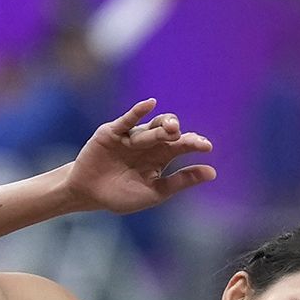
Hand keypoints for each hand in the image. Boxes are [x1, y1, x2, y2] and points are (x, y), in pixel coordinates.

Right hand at [62, 98, 216, 214]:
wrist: (87, 194)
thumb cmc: (121, 196)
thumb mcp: (155, 192)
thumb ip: (180, 181)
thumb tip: (213, 172)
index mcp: (161, 157)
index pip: (181, 146)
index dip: (194, 144)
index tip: (206, 146)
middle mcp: (149, 143)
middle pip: (168, 133)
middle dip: (178, 133)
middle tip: (184, 136)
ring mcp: (131, 137)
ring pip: (150, 129)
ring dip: (161, 128)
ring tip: (171, 129)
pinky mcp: (112, 133)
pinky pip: (126, 121)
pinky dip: (137, 112)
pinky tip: (150, 104)